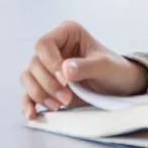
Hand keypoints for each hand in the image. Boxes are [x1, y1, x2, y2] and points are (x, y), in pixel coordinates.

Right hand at [20, 21, 147, 119]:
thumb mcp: (106, 66)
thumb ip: (87, 66)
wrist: (119, 86)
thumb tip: (65, 69)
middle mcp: (54, 47)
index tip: (66, 80)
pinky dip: (28, 104)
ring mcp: (47, 66)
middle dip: (48, 84)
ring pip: (27, 78)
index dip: (51, 63)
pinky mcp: (45, 84)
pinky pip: (27, 93)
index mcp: (67, 33)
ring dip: (40, 94)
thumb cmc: (115, 69)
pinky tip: (33, 115)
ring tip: (59, 105)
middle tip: (67, 98)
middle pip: (34, 63)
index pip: (44, 44)